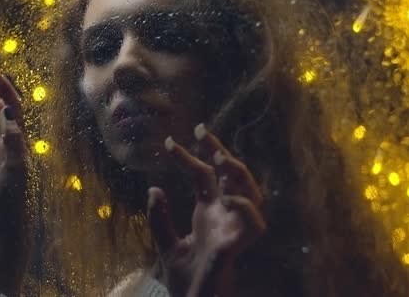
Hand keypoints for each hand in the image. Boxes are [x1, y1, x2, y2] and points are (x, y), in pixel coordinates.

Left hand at [147, 124, 265, 296]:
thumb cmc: (183, 280)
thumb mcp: (165, 244)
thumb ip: (159, 218)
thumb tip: (153, 187)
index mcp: (206, 213)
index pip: (202, 176)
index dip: (188, 156)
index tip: (168, 141)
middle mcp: (223, 217)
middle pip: (229, 176)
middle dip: (218, 150)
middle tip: (201, 129)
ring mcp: (233, 230)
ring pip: (250, 193)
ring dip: (237, 174)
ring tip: (218, 157)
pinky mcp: (237, 247)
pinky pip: (254, 224)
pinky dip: (245, 208)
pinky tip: (228, 198)